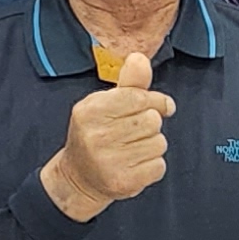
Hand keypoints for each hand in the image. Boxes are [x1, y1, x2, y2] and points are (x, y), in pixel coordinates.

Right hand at [44, 53, 173, 219]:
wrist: (79, 177)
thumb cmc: (95, 135)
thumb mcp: (104, 104)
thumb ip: (128, 83)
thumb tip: (140, 58)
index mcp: (90, 110)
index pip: (139, 97)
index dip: (154, 101)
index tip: (154, 107)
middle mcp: (97, 135)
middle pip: (152, 120)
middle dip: (150, 124)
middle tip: (133, 132)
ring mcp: (109, 161)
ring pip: (159, 143)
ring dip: (152, 145)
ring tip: (132, 149)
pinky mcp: (124, 182)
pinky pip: (159, 165)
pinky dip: (152, 165)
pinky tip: (135, 165)